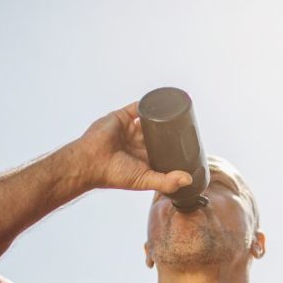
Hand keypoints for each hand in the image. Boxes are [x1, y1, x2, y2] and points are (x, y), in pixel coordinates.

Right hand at [73, 102, 192, 192]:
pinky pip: (137, 107)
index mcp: (143, 158)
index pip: (164, 150)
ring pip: (150, 120)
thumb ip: (166, 181)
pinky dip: (148, 103)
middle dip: (171, 130)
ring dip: (162, 116)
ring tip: (178, 112)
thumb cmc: (115, 174)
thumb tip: (189, 180)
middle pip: (159, 134)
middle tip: (188, 125)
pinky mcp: (122, 117)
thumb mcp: (145, 180)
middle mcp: (137, 143)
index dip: (176, 147)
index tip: (191, 143)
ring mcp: (129, 129)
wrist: (91, 161)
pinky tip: (161, 101)